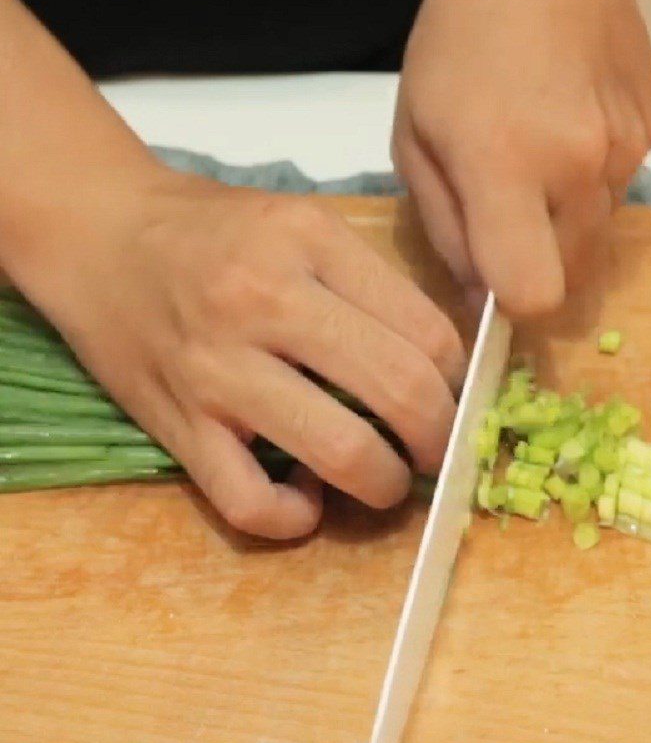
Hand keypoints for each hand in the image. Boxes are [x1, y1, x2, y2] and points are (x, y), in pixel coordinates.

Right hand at [14, 171, 464, 538]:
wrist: (97, 234)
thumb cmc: (211, 230)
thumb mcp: (301, 224)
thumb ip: (372, 283)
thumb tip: (442, 364)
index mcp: (309, 242)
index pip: (427, 332)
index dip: (460, 382)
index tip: (458, 401)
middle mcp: (265, 302)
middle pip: (400, 392)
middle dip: (442, 440)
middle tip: (440, 451)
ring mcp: (218, 369)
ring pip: (341, 453)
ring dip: (386, 485)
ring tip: (387, 479)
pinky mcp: (177, 425)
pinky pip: (250, 502)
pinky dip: (293, 518)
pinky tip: (304, 501)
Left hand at [393, 0, 650, 315]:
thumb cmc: (457, 51)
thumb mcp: (415, 143)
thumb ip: (446, 232)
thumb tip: (481, 298)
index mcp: (507, 169)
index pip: (535, 293)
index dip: (511, 304)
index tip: (491, 284)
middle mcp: (579, 168)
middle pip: (573, 279)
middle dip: (537, 266)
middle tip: (506, 219)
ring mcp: (626, 151)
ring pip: (596, 238)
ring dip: (562, 226)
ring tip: (535, 163)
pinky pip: (616, 192)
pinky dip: (588, 184)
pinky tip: (565, 132)